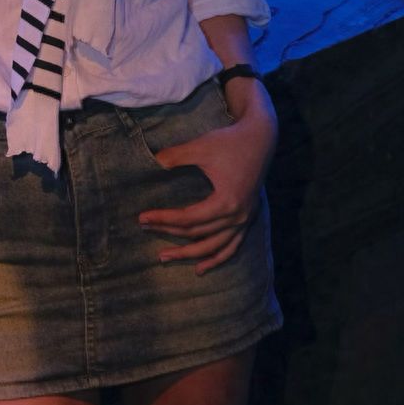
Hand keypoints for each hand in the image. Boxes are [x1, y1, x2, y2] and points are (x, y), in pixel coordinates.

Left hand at [137, 98, 277, 274]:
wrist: (260, 137)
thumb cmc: (229, 141)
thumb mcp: (200, 147)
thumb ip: (175, 156)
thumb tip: (153, 163)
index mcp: (225, 202)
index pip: (188, 218)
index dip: (163, 219)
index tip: (142, 218)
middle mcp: (237, 217)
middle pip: (198, 234)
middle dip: (170, 234)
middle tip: (145, 231)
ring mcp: (245, 220)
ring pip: (214, 247)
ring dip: (190, 255)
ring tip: (166, 257)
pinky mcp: (248, 218)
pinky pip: (232, 246)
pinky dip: (217, 258)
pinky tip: (200, 268)